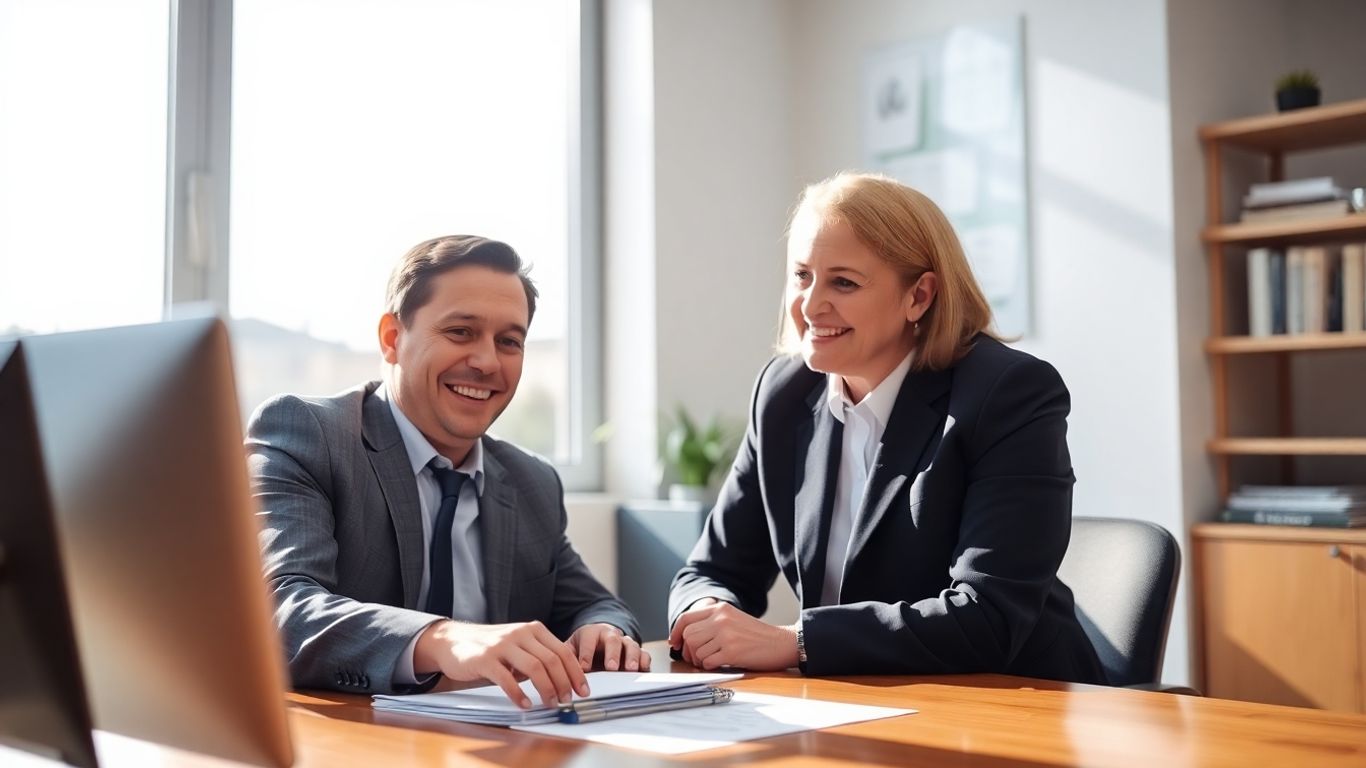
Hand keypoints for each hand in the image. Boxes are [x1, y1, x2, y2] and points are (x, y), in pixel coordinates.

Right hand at [413, 620, 589, 708]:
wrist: (455, 641)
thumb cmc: (492, 647)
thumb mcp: (519, 645)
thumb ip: (539, 655)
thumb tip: (565, 680)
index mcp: (533, 629)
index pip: (562, 651)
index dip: (576, 672)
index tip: (583, 691)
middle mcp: (520, 633)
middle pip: (552, 660)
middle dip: (564, 683)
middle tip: (567, 700)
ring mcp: (502, 645)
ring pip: (534, 668)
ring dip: (546, 689)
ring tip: (550, 704)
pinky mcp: (485, 659)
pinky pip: (507, 679)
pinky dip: (519, 694)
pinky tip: (526, 704)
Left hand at [567, 623, 650, 671]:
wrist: (598, 640)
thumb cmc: (583, 648)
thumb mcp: (571, 649)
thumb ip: (566, 658)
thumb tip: (559, 675)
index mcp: (591, 633)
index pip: (589, 640)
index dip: (586, 653)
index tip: (584, 668)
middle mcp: (610, 635)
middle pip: (613, 640)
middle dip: (612, 654)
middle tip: (611, 667)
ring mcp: (625, 643)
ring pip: (631, 645)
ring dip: (631, 657)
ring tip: (630, 669)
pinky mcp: (637, 653)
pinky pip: (644, 654)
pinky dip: (644, 662)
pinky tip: (642, 671)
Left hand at [668, 600, 798, 670]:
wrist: (781, 643)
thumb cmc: (757, 635)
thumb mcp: (733, 618)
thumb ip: (712, 622)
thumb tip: (685, 636)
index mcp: (720, 609)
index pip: (686, 618)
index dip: (675, 632)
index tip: (674, 642)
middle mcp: (721, 619)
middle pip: (688, 636)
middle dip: (688, 650)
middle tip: (694, 657)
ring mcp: (726, 635)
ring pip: (696, 650)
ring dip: (699, 660)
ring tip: (710, 661)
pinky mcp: (732, 652)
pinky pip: (707, 662)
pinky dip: (709, 666)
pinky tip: (718, 664)